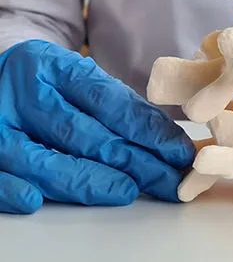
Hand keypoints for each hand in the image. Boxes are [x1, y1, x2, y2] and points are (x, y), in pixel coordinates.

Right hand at [0, 40, 194, 213]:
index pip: (109, 102)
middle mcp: (29, 94)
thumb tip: (165, 138)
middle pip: (85, 134)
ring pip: (44, 159)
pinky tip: (38, 200)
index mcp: (58, 68)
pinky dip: (14, 188)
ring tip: (129, 191)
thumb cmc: (52, 82)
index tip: (177, 150)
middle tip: (167, 180)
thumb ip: (117, 103)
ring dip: (89, 180)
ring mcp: (0, 123)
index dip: (146, 129)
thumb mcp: (82, 77)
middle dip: (133, 160)